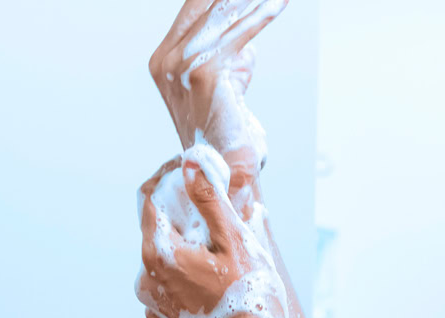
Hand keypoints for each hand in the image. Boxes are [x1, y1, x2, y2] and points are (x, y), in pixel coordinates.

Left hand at [137, 152, 293, 317]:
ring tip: (229, 259)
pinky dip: (191, 280)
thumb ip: (209, 198)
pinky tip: (220, 286)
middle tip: (223, 219)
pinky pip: (172, 289)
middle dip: (188, 220)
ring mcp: (153, 306)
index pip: (150, 201)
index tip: (196, 175)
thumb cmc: (252, 298)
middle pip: (160, 232)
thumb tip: (188, 162)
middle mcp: (146, 281)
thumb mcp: (235, 239)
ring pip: (168, 262)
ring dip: (192, 251)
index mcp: (158, 254)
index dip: (172, 181)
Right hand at [150, 0, 287, 192]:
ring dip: (250, 0)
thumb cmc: (229, 132)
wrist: (226, 174)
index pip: (195, 9)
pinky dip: (262, 15)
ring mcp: (181, 66)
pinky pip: (240, 34)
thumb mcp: (226, 82)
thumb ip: (230, 56)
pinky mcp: (204, 73)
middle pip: (204, 5)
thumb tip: (246, 40)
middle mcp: (166, 61)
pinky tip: (279, 2)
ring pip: (223, 15)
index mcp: (164, 60)